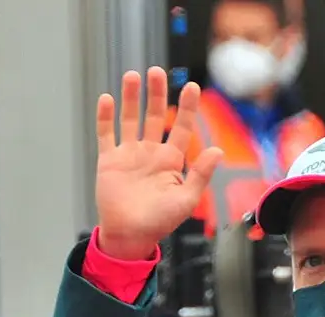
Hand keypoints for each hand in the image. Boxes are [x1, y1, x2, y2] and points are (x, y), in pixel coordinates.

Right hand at [95, 67, 222, 259]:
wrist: (130, 237)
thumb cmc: (160, 223)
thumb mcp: (186, 200)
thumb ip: (200, 174)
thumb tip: (217, 150)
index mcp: (171, 161)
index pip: (182, 128)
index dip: (187, 107)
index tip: (191, 86)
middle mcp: (150, 153)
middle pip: (155, 116)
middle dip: (156, 94)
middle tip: (157, 72)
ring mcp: (129, 155)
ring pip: (130, 119)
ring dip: (131, 98)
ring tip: (132, 76)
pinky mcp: (109, 161)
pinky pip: (106, 134)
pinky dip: (106, 117)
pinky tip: (107, 99)